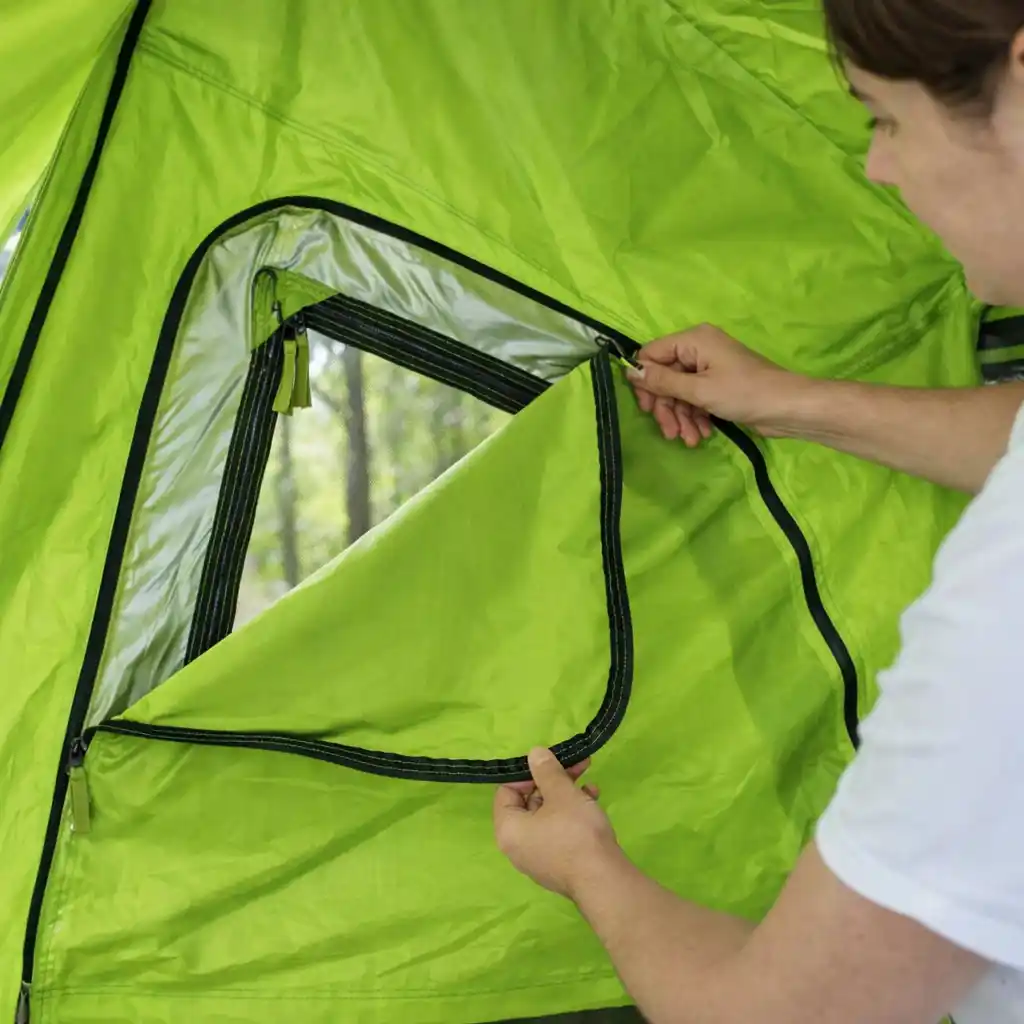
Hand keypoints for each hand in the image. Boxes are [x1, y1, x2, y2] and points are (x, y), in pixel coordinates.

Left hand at [494, 748, 620, 899]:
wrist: (604, 880)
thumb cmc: (575, 832)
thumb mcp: (561, 793)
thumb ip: (546, 770)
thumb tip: (533, 753)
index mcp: (508, 830)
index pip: (507, 792)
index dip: (528, 774)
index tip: (550, 764)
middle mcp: (518, 847)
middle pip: (530, 803)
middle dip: (554, 781)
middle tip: (576, 766)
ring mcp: (539, 858)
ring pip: (549, 816)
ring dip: (567, 795)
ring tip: (589, 784)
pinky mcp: (560, 864)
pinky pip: (560, 831)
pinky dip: (573, 814)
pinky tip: (594, 802)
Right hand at [627, 324, 803, 443]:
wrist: (788, 408)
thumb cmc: (744, 393)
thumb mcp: (699, 390)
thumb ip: (663, 381)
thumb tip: (630, 371)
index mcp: (693, 340)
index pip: (652, 354)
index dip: (646, 382)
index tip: (648, 409)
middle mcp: (699, 349)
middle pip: (665, 377)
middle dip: (666, 407)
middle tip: (669, 432)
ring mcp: (710, 367)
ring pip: (680, 392)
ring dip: (681, 418)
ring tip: (689, 440)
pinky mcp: (719, 385)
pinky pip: (695, 399)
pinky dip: (695, 417)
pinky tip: (702, 435)